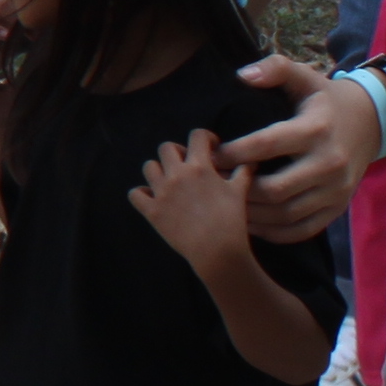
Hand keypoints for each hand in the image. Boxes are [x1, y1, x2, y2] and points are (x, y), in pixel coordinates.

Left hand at [127, 128, 256, 271]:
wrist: (216, 250)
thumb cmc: (231, 220)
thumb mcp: (240, 192)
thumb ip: (243, 172)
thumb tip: (250, 161)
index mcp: (200, 166)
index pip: (196, 135)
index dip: (203, 138)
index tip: (209, 147)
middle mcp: (177, 174)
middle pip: (166, 148)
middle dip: (177, 153)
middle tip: (186, 165)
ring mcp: (161, 192)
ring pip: (148, 167)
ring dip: (158, 170)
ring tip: (169, 181)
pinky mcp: (151, 210)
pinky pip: (135, 194)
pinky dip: (142, 193)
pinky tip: (152, 198)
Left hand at [221, 55, 383, 237]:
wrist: (371, 122)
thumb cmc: (325, 99)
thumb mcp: (305, 77)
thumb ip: (275, 69)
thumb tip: (242, 75)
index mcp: (316, 129)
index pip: (266, 145)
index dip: (233, 153)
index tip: (211, 155)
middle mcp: (329, 162)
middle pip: (275, 189)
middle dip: (238, 190)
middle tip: (213, 186)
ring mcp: (336, 189)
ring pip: (286, 214)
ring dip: (252, 215)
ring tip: (225, 206)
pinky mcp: (338, 207)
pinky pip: (303, 229)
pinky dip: (274, 232)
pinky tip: (252, 224)